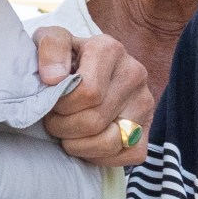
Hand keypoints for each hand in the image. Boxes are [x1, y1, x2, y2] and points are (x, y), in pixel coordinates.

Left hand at [37, 28, 157, 167]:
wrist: (84, 73)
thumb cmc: (63, 60)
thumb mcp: (50, 41)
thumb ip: (50, 48)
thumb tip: (54, 78)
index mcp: (110, 49)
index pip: (88, 92)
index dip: (62, 106)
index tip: (52, 102)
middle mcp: (134, 74)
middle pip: (94, 120)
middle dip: (63, 127)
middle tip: (54, 120)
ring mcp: (145, 103)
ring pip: (110, 142)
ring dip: (78, 145)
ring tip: (68, 133)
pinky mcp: (147, 130)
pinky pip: (127, 156)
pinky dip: (100, 157)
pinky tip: (87, 142)